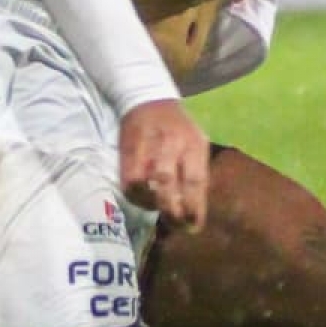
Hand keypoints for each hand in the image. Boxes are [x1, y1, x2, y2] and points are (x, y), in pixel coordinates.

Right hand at [119, 97, 208, 229]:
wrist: (148, 100)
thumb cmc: (179, 128)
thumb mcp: (198, 142)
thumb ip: (198, 172)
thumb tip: (196, 209)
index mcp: (192, 143)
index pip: (195, 180)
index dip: (194, 207)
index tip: (194, 225)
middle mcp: (169, 145)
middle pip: (168, 184)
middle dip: (173, 211)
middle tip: (177, 224)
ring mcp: (145, 149)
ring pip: (144, 186)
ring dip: (152, 205)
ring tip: (159, 211)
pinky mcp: (127, 153)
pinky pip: (128, 183)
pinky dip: (136, 197)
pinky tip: (143, 199)